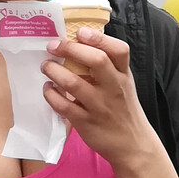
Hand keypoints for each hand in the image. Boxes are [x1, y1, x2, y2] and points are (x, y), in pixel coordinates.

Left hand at [42, 29, 163, 168]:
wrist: (132, 144)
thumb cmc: (123, 109)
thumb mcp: (123, 84)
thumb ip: (108, 67)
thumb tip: (79, 43)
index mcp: (123, 75)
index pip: (119, 50)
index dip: (100, 38)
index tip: (80, 32)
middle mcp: (114, 88)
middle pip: (96, 61)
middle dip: (70, 49)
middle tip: (52, 46)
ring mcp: (99, 106)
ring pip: (73, 83)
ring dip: (54, 71)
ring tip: (46, 66)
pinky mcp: (85, 122)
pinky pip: (63, 105)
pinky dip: (51, 95)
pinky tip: (47, 89)